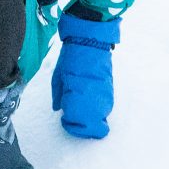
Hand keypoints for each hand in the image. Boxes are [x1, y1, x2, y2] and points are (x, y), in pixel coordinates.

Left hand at [51, 13, 119, 137]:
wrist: (90, 42)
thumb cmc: (71, 59)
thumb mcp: (58, 77)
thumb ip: (59, 96)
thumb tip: (59, 109)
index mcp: (79, 97)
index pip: (78, 123)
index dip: (71, 125)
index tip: (65, 120)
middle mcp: (94, 100)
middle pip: (94, 126)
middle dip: (83, 126)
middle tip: (74, 119)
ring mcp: (105, 96)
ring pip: (101, 118)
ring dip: (91, 119)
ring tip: (81, 111)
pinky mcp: (110, 90)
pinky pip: (106, 108)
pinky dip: (98, 110)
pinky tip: (89, 104)